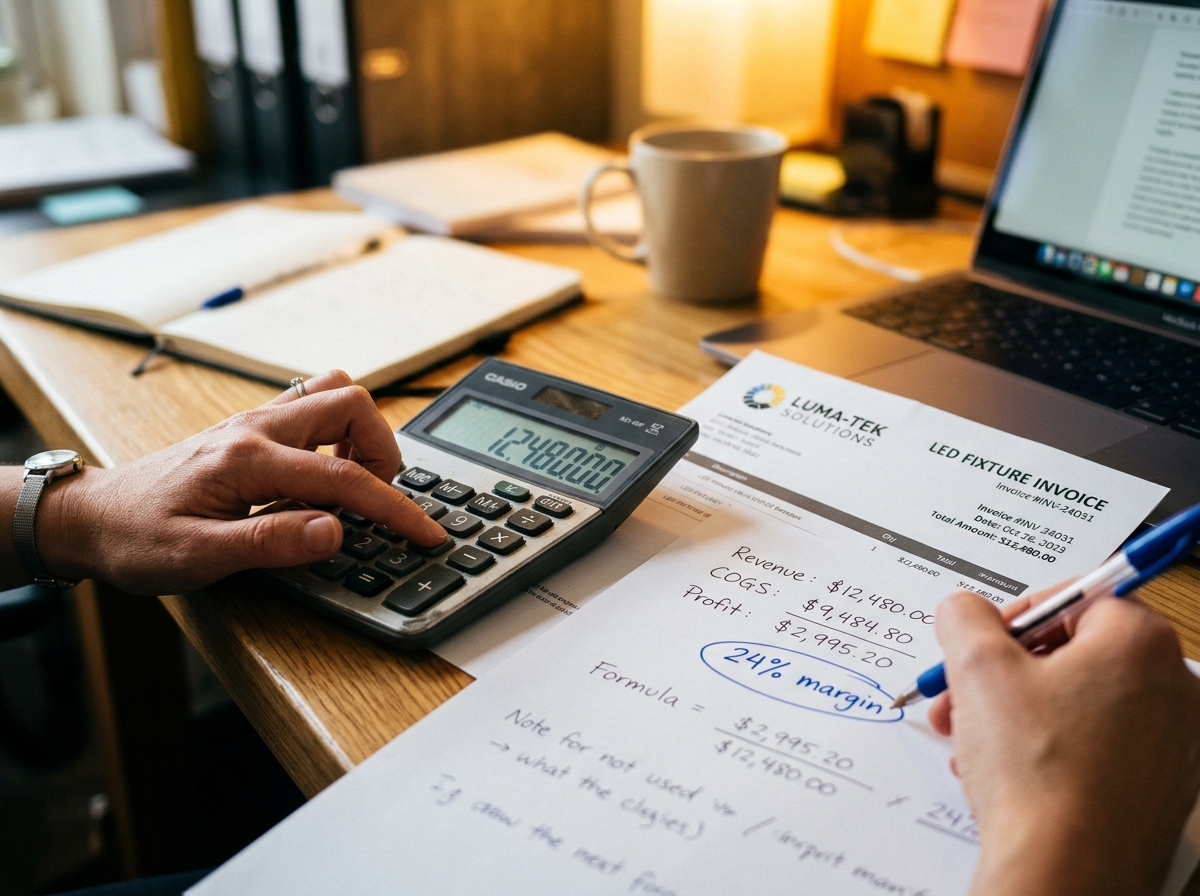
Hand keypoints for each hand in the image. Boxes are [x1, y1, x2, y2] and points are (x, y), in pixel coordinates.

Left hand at [34, 370, 445, 593]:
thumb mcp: (199, 558)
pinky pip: (310, 407)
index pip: (345, 477)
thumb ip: (271, 543)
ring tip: (352, 484)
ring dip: (359, 434)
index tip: (424, 533)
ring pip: (332, 394)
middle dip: (382, 450)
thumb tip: (335, 532)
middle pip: (350, 404)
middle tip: (377, 499)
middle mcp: (255, 428)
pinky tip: (321, 476)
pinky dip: (335, 435)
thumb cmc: (136, 539)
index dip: (394, 508)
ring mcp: (252, 422)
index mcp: (248, 459)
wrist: (89, 518)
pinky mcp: (249, 428)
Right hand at [930, 590, 1199, 895]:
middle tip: (963, 693)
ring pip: (1079, 703)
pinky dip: (1049, 750)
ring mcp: (1172, 745)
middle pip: (1074, 653)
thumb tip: (965, 610)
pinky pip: (1097, 748)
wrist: (1065, 871)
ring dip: (1016, 714)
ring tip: (973, 741)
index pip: (1073, 599)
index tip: (981, 646)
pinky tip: (1007, 774)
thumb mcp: (976, 668)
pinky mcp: (1159, 790)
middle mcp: (1174, 688)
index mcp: (1140, 643)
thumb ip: (964, 617)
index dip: (1014, 619)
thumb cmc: (1036, 772)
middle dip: (1005, 673)